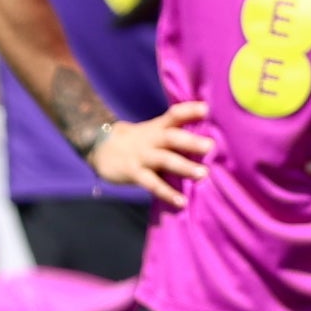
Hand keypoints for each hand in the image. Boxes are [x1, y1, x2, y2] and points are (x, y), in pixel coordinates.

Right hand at [84, 99, 213, 203]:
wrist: (98, 148)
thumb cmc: (135, 142)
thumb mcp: (151, 132)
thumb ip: (172, 133)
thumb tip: (205, 139)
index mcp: (156, 128)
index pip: (174, 115)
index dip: (189, 111)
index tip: (206, 109)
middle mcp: (151, 140)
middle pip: (172, 138)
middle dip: (191, 142)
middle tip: (211, 146)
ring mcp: (142, 156)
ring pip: (165, 160)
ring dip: (184, 167)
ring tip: (203, 174)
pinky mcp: (134, 173)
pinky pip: (152, 184)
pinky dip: (167, 193)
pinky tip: (181, 202)